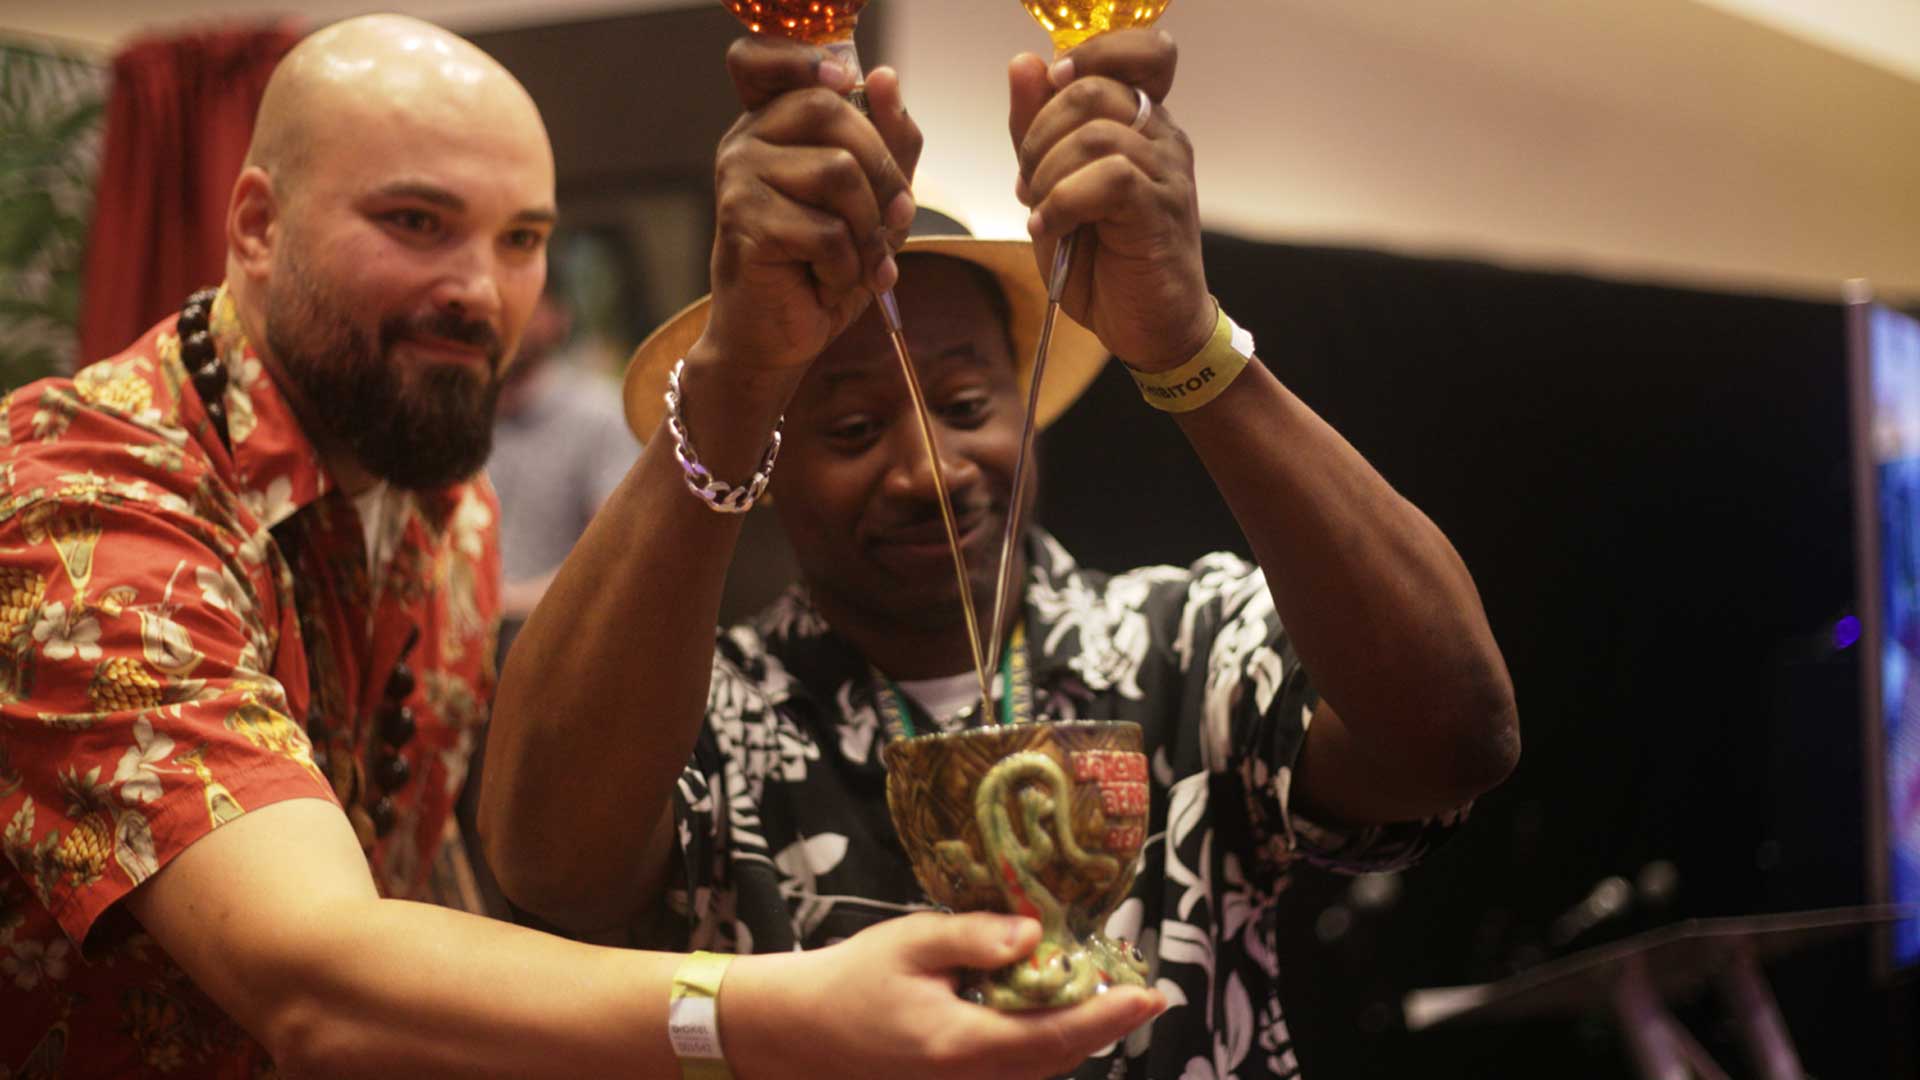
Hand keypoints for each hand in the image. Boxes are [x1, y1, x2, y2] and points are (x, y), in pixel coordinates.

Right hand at [699, 35, 923, 376]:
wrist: (777, 337)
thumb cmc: (821, 266)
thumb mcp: (872, 200)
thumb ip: (888, 141)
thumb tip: (884, 77)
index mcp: (771, 124)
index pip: (761, 58)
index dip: (801, 57)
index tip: (841, 82)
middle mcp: (746, 141)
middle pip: (830, 110)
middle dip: (883, 172)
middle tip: (891, 221)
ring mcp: (738, 179)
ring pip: (837, 171)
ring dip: (868, 229)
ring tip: (857, 260)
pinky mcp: (744, 224)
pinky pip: (826, 230)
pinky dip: (847, 266)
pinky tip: (828, 282)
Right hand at [725, 912, 1165, 1079]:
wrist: (800, 1032)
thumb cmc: (852, 979)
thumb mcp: (911, 942)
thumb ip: (975, 938)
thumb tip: (1036, 934)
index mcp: (962, 1043)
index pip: (1052, 1034)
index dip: (1105, 1018)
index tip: (1149, 996)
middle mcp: (970, 1078)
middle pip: (1056, 1059)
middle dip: (1103, 1026)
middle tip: (1141, 990)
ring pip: (1040, 1070)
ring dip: (1077, 1036)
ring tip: (1107, 996)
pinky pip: (1016, 1071)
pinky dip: (1045, 1044)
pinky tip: (1050, 1012)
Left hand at [1009, 30, 1213, 372]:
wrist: (1149, 327)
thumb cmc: (1104, 260)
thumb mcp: (1052, 186)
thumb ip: (1036, 127)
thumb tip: (1025, 63)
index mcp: (1142, 122)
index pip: (1143, 50)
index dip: (1093, 54)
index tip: (1055, 88)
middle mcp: (1162, 137)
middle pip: (1092, 89)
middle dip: (1039, 133)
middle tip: (1029, 180)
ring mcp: (1166, 172)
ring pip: (1094, 134)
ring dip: (1047, 174)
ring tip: (1040, 211)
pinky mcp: (1159, 210)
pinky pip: (1107, 177)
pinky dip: (1062, 203)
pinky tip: (1052, 228)